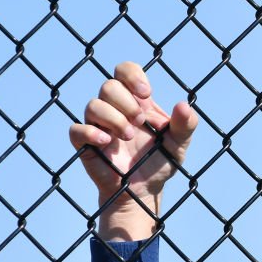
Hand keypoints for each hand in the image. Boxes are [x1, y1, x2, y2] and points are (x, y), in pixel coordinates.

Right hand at [69, 61, 197, 240]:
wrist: (144, 191)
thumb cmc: (159, 162)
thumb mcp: (179, 145)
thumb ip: (185, 125)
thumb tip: (183, 105)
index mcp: (136, 102)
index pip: (124, 70)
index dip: (131, 75)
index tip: (146, 94)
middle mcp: (114, 109)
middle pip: (108, 85)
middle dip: (126, 103)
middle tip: (140, 123)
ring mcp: (98, 125)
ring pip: (92, 105)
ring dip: (114, 118)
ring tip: (129, 136)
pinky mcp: (86, 144)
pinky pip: (76, 130)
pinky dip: (91, 133)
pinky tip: (108, 142)